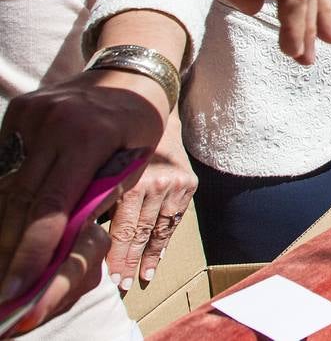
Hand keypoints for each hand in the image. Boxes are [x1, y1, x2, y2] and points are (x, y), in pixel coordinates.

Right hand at [0, 70, 164, 325]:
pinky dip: (5, 194)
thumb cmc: (141, 123)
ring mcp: (31, 114)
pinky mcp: (18, 110)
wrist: (130, 72)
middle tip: (7, 286)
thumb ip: (102, 195)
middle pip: (22, 198)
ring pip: (7, 183)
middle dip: (12, 246)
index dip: (34, 249)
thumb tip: (67, 242)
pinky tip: (9, 222)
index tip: (20, 284)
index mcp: (89, 137)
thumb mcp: (136, 158)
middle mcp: (54, 123)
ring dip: (5, 224)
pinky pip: (5, 162)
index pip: (52, 205)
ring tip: (6, 259)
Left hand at [104, 115, 195, 288]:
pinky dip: (163, 243)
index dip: (113, 255)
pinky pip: (174, 220)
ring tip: (139, 279)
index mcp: (131, 179)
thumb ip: (94, 196)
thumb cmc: (117, 141)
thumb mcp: (101, 164)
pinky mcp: (188, 184)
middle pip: (138, 232)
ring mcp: (174, 184)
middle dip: (127, 261)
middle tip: (117, 286)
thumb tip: (74, 236)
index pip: (120, 228)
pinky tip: (154, 264)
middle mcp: (155, 182)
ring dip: (147, 258)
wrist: (155, 113)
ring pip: (157, 230)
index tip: (106, 278)